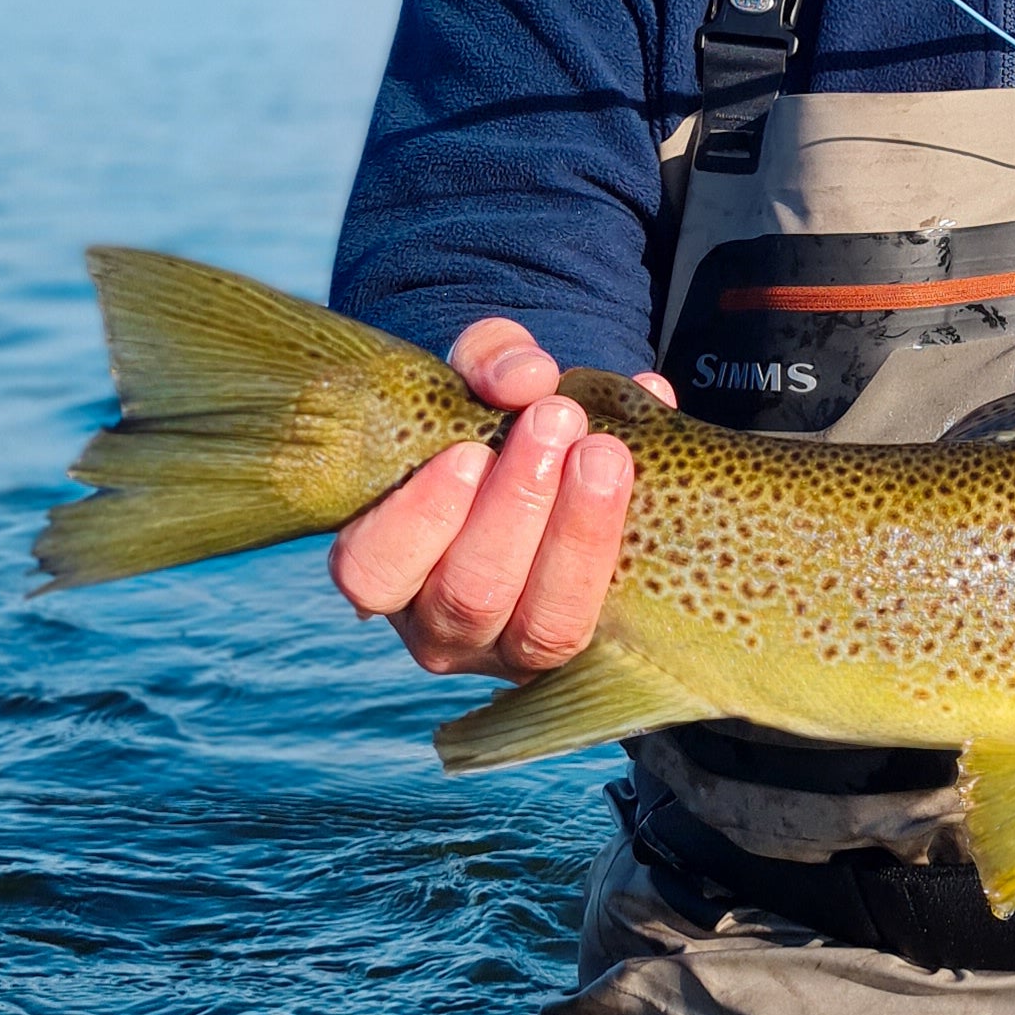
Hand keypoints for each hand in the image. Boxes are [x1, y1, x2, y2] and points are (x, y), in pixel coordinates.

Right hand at [325, 318, 672, 679]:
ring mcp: (511, 652)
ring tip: (603, 453)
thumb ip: (491, 361)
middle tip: (557, 421)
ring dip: (576, 534)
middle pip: (469, 595)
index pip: (373, 570)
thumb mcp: (479, 378)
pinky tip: (641, 467)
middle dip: (518, 505)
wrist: (563, 458)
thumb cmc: (494, 424)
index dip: (422, 517)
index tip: (470, 451)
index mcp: (385, 568)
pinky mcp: (581, 653)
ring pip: (541, 626)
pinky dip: (621, 547)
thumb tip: (525, 379)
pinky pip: (602, 626)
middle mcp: (438, 628)